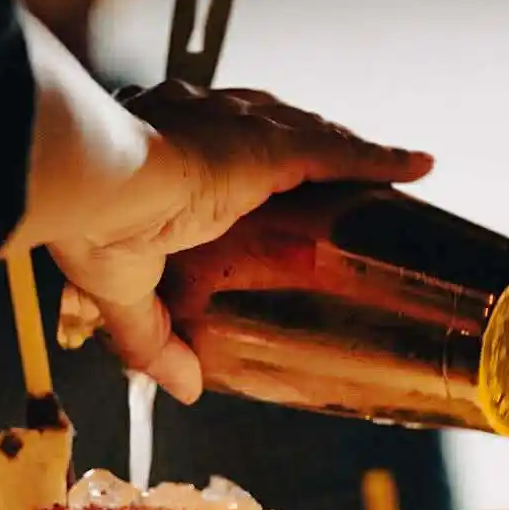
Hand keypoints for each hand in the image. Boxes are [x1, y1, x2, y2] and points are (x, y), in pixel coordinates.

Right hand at [16, 27, 431, 400]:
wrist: (94, 180)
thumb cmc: (91, 223)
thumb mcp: (122, 290)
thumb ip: (156, 340)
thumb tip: (184, 388)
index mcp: (157, 147)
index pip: (212, 144)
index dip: (239, 157)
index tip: (255, 176)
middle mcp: (201, 121)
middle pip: (270, 127)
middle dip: (302, 144)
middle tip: (331, 174)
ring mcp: (241, 129)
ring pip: (310, 134)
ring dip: (347, 150)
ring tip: (385, 169)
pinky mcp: (273, 145)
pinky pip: (342, 151)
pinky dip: (382, 158)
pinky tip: (417, 166)